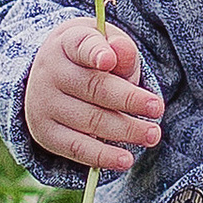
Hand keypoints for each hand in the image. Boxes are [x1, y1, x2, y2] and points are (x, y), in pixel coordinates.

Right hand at [24, 19, 165, 175]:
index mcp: (68, 43)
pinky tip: (125, 160)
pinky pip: (76, 148)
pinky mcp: (46, 132)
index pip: (81, 46)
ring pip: (89, 120)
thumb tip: (121, 50)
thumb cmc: (91, 59)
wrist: (53, 77)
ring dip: (124, 130)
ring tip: (152, 135)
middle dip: (129, 99)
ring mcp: (44, 104)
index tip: (109, 60)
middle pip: (93, 87)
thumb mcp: (107, 45)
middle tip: (158, 108)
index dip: (95, 52)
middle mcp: (51, 72)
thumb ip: (120, 50)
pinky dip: (102, 156)